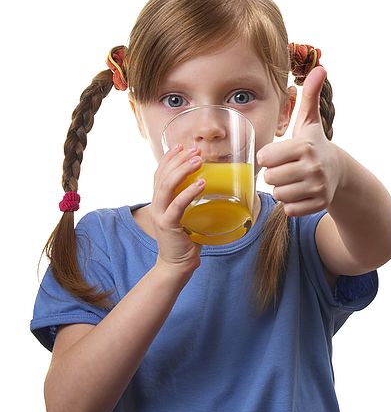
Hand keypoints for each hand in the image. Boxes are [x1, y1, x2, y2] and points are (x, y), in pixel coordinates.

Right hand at [150, 144, 205, 275]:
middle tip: (195, 150)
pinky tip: (201, 183)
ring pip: (167, 185)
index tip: (181, 146)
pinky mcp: (168, 225)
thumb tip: (211, 187)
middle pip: (163, 175)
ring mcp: (161, 214)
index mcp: (160, 201)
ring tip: (198, 161)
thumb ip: (191, 203)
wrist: (176, 265)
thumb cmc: (185, 241)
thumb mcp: (187, 216)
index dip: (169, 158)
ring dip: (183, 170)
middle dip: (178, 159)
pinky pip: (177, 205)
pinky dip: (189, 192)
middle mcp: (157, 205)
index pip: (160, 173)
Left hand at [257, 66, 342, 216]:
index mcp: (304, 146)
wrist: (338, 171)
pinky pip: (289, 209)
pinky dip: (291, 204)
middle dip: (274, 174)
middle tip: (286, 168)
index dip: (268, 157)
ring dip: (281, 189)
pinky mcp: (318, 204)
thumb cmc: (314, 145)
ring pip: (278, 194)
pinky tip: (299, 192)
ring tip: (292, 180)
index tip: (278, 154)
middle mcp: (312, 167)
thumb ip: (309, 97)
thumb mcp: (309, 122)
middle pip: (270, 177)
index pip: (265, 157)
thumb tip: (320, 67)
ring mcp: (316, 187)